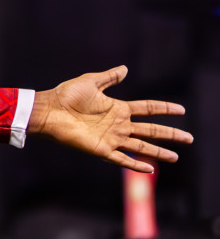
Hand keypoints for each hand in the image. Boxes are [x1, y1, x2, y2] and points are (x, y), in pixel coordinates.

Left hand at [29, 67, 189, 172]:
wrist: (49, 111)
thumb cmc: (66, 96)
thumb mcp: (91, 82)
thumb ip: (109, 77)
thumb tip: (125, 68)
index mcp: (118, 108)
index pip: (148, 109)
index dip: (165, 109)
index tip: (182, 110)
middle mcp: (118, 125)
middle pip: (151, 130)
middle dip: (170, 134)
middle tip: (189, 138)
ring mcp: (111, 138)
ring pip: (142, 146)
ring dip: (159, 152)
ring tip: (176, 157)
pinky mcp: (101, 150)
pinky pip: (122, 159)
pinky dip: (135, 164)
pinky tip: (149, 169)